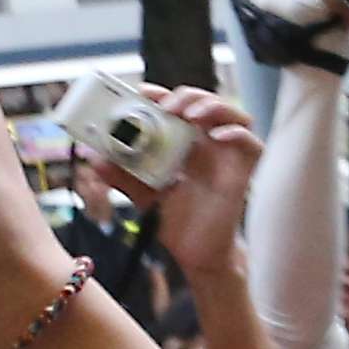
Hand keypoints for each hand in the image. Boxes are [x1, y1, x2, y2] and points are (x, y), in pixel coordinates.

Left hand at [135, 88, 264, 283]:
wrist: (195, 254)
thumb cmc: (175, 221)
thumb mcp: (141, 194)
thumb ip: (121, 175)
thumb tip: (95, 159)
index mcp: (185, 144)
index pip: (177, 107)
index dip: (162, 94)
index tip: (141, 93)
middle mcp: (208, 144)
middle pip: (206, 102)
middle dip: (185, 96)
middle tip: (164, 106)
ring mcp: (228, 156)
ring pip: (234, 114)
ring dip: (212, 106)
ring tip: (189, 114)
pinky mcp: (244, 172)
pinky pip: (252, 143)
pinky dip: (236, 133)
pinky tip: (217, 137)